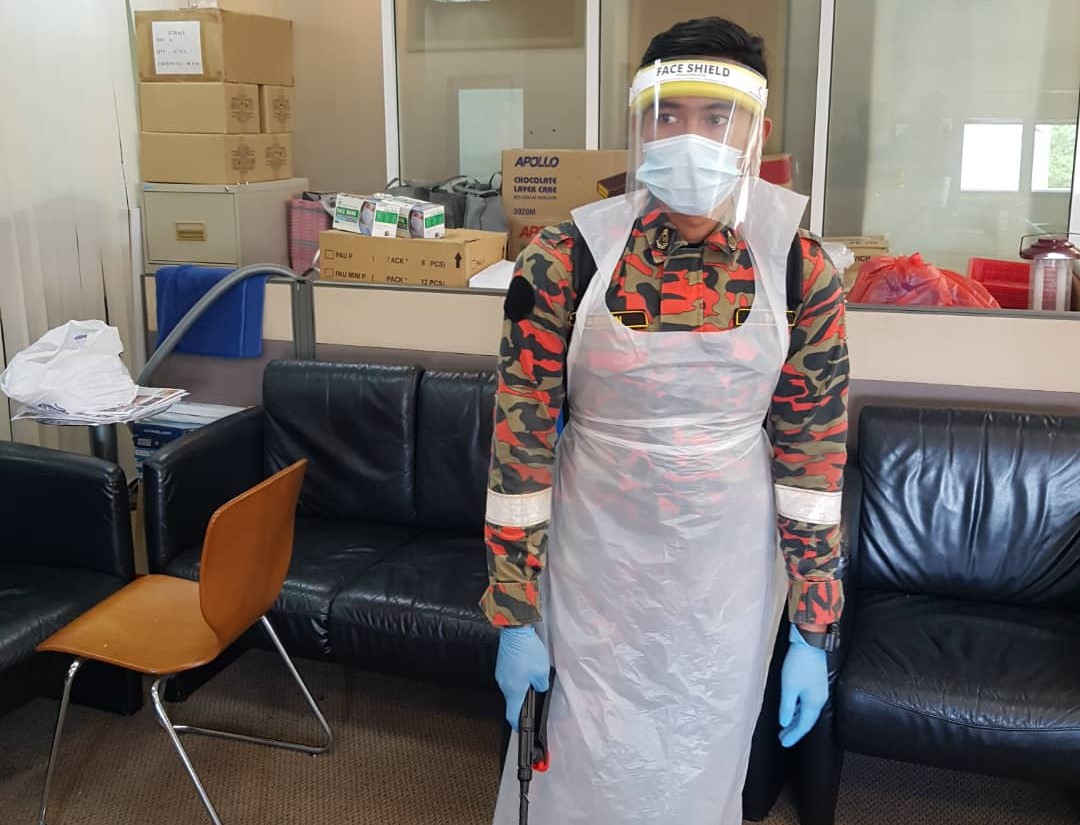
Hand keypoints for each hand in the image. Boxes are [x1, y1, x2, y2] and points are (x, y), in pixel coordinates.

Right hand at [495, 625, 549, 729]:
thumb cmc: (526, 650)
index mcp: (514, 691)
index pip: (512, 715)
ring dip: (522, 683)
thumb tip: (539, 688)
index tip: (521, 728)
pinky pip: (510, 675)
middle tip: (535, 689)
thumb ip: (541, 686)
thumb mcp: (542, 672)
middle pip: (514, 699)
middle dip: (524, 697)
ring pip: (513, 686)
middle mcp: (504, 684)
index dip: (518, 724)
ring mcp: (501, 674)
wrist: (514, 630)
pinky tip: (526, 664)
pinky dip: (518, 674)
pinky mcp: (502, 665)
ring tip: (533, 671)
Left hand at [779, 624, 828, 747]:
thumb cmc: (798, 664)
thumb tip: (785, 723)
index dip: (794, 736)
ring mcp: (819, 692)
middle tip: (782, 738)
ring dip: (796, 720)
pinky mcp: (816, 685)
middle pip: (807, 721)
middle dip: (794, 730)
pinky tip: (792, 710)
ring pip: (807, 712)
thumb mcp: (789, 687)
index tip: (784, 743)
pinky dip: (799, 710)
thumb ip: (787, 707)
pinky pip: (808, 704)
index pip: (804, 726)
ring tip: (785, 727)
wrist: (810, 644)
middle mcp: (819, 700)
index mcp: (814, 703)